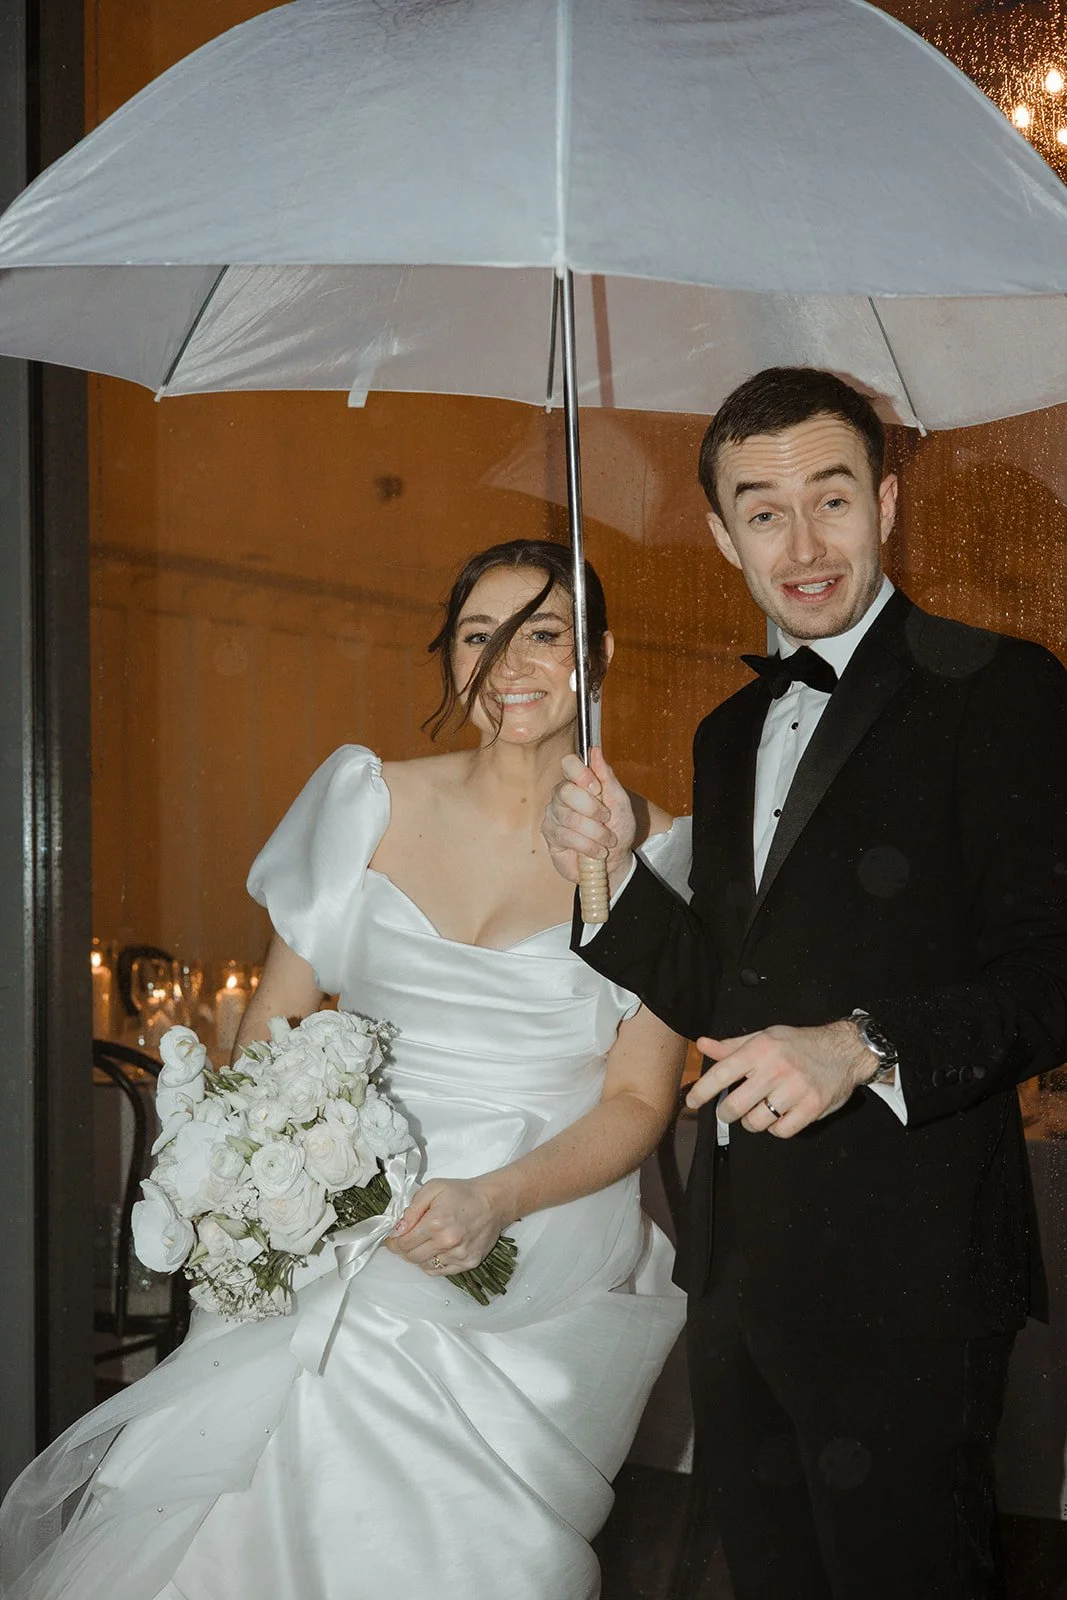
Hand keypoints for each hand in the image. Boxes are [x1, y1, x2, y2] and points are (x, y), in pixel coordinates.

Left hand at [386, 1177, 506, 1275]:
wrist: (494, 1202)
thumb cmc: (462, 1193)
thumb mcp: (433, 1188)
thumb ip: (412, 1208)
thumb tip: (397, 1229)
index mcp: (436, 1222)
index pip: (404, 1243)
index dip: (393, 1243)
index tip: (390, 1241)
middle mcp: (447, 1242)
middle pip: (412, 1257)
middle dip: (403, 1251)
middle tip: (403, 1242)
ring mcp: (459, 1255)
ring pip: (425, 1266)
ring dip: (418, 1257)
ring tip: (422, 1244)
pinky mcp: (468, 1263)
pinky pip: (440, 1272)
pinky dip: (432, 1265)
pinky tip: (435, 1252)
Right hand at [541, 746, 635, 890]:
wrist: (615, 860)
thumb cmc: (617, 828)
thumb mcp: (620, 801)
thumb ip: (607, 777)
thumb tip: (595, 751)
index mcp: (578, 782)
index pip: (569, 764)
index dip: (581, 774)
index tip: (596, 788)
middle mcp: (561, 795)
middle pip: (566, 791)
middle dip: (592, 808)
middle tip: (607, 818)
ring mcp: (553, 815)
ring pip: (570, 818)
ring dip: (596, 832)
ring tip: (607, 840)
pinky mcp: (551, 836)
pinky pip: (567, 837)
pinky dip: (588, 846)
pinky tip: (597, 851)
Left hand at [686, 1020, 872, 1137]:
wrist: (844, 1050)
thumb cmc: (799, 1043)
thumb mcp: (764, 1037)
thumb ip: (732, 1046)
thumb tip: (703, 1045)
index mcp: (760, 1049)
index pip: (721, 1074)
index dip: (702, 1091)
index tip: (691, 1102)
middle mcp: (776, 1069)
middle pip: (735, 1106)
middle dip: (727, 1113)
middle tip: (730, 1110)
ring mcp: (795, 1090)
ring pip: (757, 1122)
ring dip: (752, 1122)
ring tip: (758, 1110)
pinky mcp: (812, 1107)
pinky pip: (781, 1131)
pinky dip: (776, 1128)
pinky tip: (779, 1115)